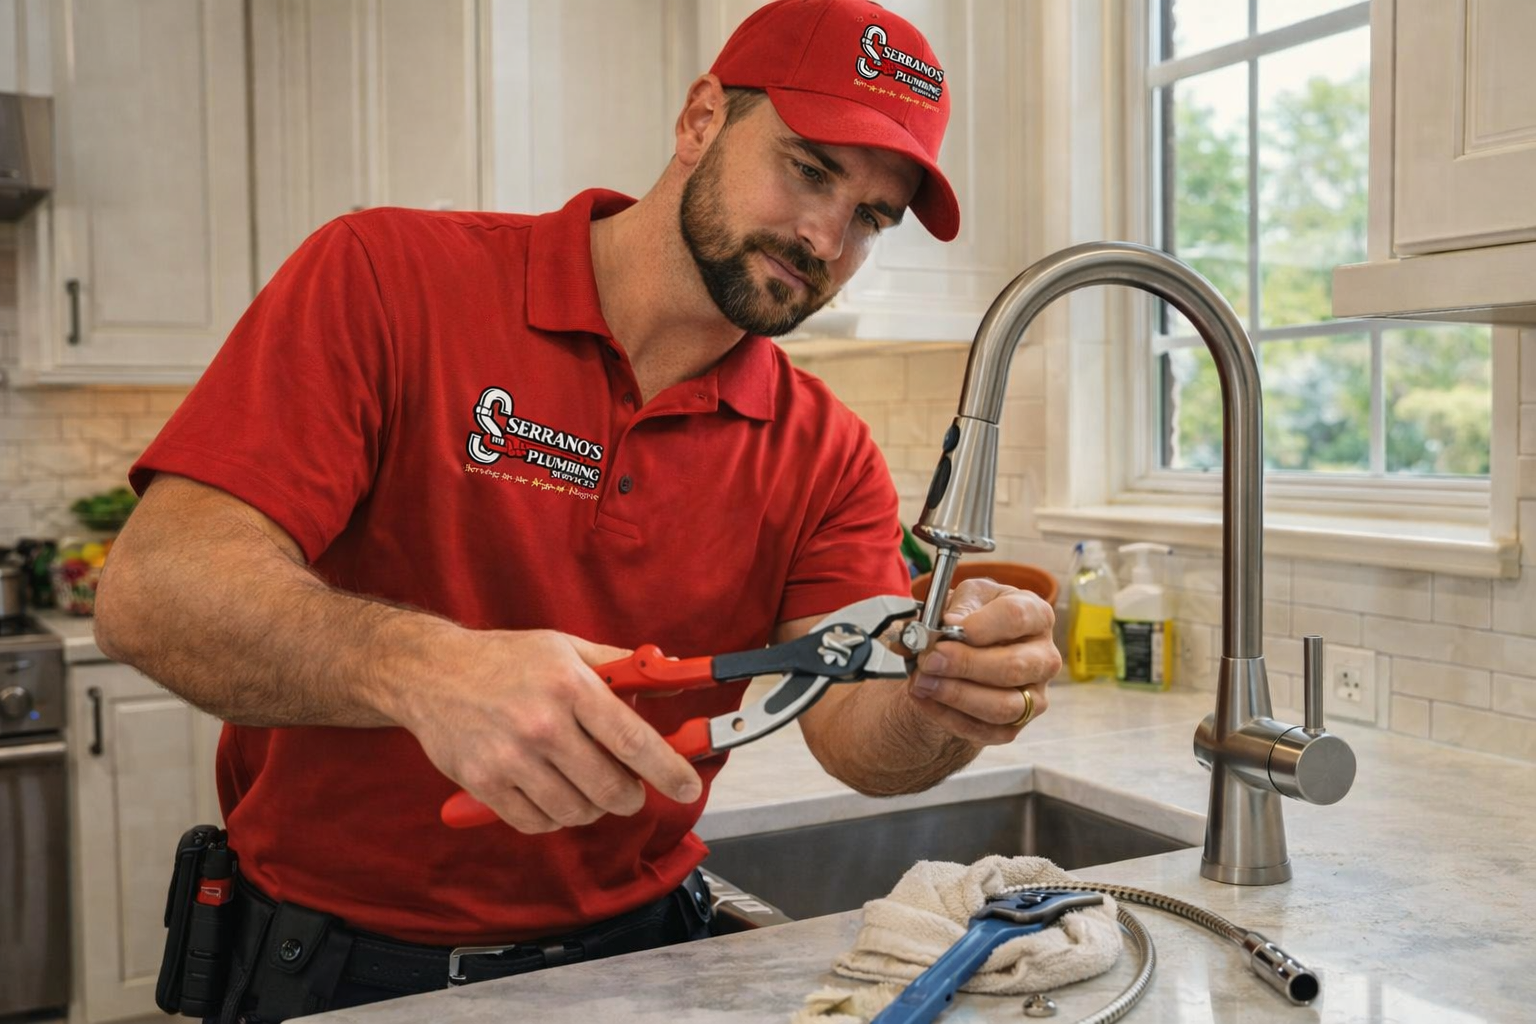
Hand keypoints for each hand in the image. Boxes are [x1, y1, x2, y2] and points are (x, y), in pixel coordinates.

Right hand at [400, 629, 702, 833]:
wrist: (430, 673)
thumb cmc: (505, 659)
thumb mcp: (566, 648)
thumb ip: (619, 666)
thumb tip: (670, 675)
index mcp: (569, 686)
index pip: (632, 739)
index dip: (668, 769)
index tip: (688, 787)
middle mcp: (541, 724)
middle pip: (610, 787)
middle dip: (629, 795)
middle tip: (628, 787)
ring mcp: (510, 758)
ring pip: (577, 811)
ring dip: (592, 807)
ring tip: (585, 784)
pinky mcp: (484, 784)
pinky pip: (538, 823)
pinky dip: (554, 817)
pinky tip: (551, 793)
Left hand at [907, 578, 1060, 744]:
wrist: (963, 648)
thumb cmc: (969, 616)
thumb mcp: (962, 598)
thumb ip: (956, 607)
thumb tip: (949, 625)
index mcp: (1035, 615)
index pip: (1017, 617)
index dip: (981, 626)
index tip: (947, 627)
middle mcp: (1043, 657)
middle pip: (1013, 667)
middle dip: (964, 665)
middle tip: (928, 659)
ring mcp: (1035, 694)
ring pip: (1004, 706)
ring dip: (957, 695)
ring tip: (922, 681)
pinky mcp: (1017, 724)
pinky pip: (986, 731)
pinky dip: (950, 717)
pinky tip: (925, 698)